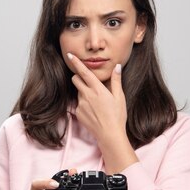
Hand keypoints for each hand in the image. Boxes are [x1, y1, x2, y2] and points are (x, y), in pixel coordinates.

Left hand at [67, 53, 137, 172]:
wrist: (109, 135)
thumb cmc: (117, 116)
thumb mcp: (119, 97)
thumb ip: (116, 81)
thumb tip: (117, 67)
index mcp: (97, 89)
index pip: (84, 72)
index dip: (76, 62)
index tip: (70, 55)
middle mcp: (87, 95)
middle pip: (75, 80)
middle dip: (79, 78)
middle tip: (90, 84)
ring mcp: (81, 104)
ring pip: (78, 92)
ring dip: (84, 93)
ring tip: (96, 103)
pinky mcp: (78, 113)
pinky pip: (78, 104)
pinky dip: (84, 105)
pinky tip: (94, 112)